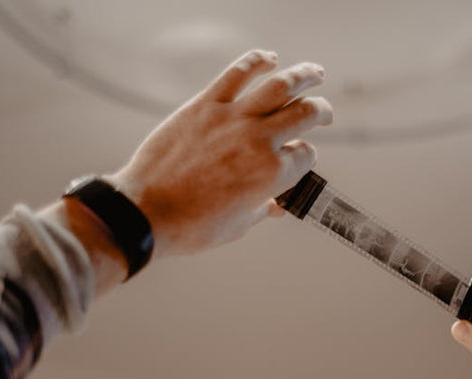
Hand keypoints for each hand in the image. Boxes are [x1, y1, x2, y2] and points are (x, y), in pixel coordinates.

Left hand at [109, 50, 332, 256]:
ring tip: (316, 72)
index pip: (306, 155)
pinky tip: (270, 59)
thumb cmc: (193, 226)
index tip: (300, 157)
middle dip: (320, 111)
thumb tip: (275, 206)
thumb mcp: (239, 225)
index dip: (306, 157)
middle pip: (304, 113)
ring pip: (280, 85)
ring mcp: (233, 119)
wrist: (147, 211)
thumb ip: (262, 208)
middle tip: (324, 112)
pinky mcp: (205, 105)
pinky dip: (258, 61)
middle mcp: (259, 141)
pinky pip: (237, 73)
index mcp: (272, 175)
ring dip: (305, 75)